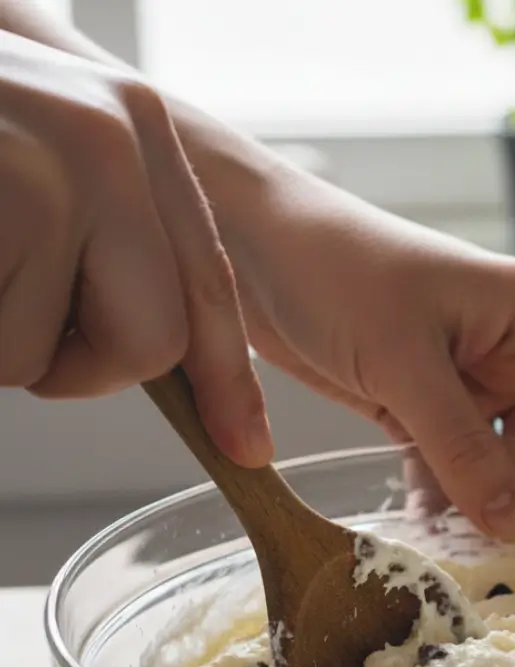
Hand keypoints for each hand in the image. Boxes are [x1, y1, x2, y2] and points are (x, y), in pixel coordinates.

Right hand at [0, 31, 271, 465]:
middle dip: (77, 361)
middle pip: (154, 344)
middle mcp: (112, 136)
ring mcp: (53, 167)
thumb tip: (176, 356)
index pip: (206, 285)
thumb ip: (106, 239)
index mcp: (135, 127)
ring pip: (52, 356)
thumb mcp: (37, 167)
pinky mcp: (6, 203)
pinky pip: (4, 350)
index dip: (225, 379)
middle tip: (3, 297)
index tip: (246, 446)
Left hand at [223, 168, 514, 539]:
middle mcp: (507, 353)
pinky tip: (437, 542)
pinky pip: (446, 466)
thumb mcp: (405, 362)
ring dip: (491, 513)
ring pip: (496, 465)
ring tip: (489, 571)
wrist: (245, 244)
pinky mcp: (416, 405)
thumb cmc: (334, 270)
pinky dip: (443, 502)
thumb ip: (463, 447)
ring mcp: (462, 382)